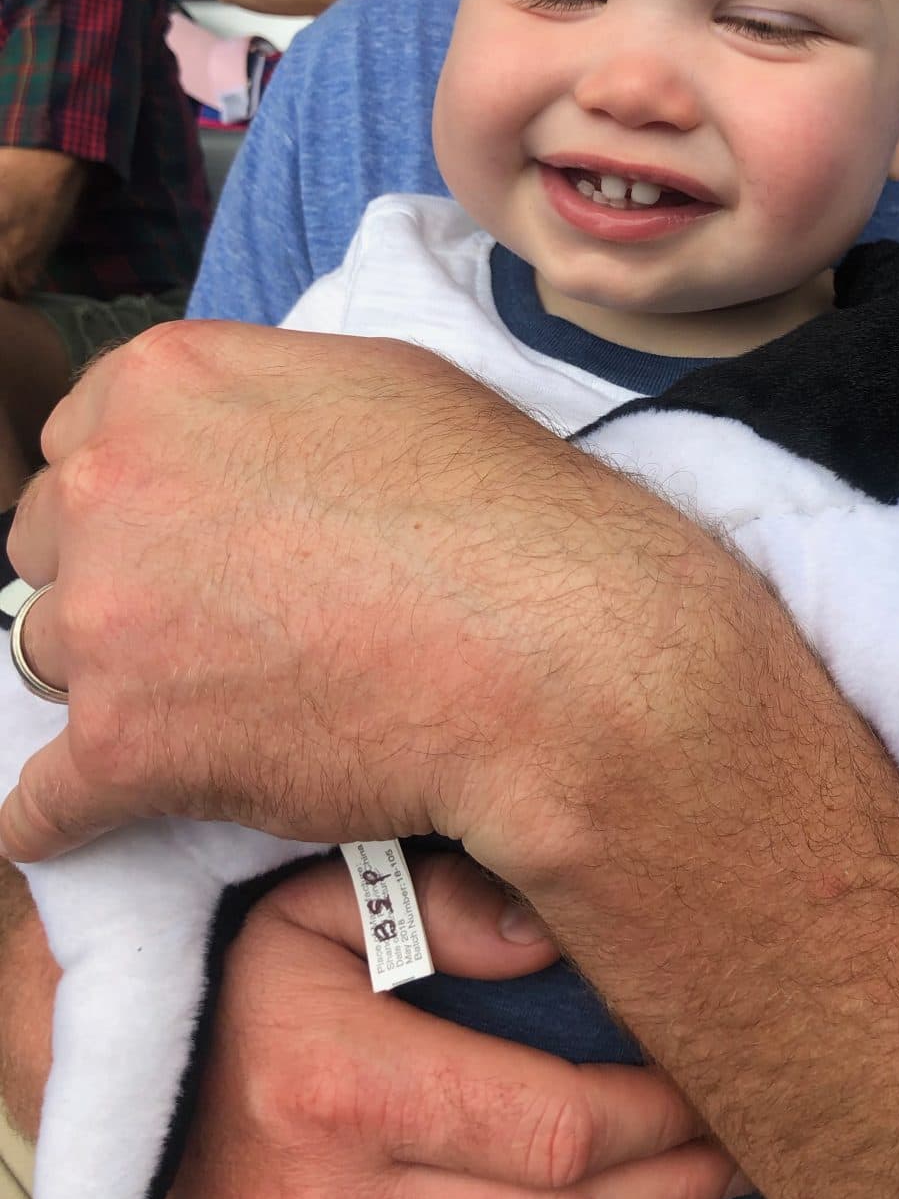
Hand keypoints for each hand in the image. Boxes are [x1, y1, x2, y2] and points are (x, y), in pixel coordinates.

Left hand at [0, 322, 705, 876]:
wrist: (548, 650)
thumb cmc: (496, 513)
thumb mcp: (379, 385)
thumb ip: (259, 403)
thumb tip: (230, 441)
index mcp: (165, 383)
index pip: (82, 444)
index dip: (137, 501)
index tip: (182, 540)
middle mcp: (112, 485)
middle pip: (53, 547)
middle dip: (118, 583)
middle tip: (212, 621)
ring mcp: (106, 616)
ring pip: (56, 660)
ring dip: (120, 685)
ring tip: (217, 708)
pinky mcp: (122, 744)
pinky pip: (37, 803)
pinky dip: (65, 815)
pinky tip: (95, 815)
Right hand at [147, 852, 734, 1198]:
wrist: (109, 1089)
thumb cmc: (236, 975)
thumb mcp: (319, 900)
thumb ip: (440, 908)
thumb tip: (551, 940)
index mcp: (347, 1091)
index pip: (559, 1127)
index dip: (657, 1118)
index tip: (710, 1085)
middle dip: (668, 1188)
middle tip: (737, 1151)